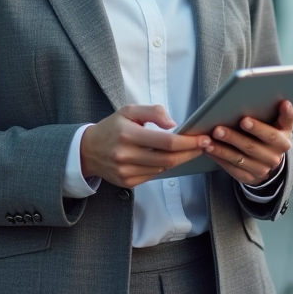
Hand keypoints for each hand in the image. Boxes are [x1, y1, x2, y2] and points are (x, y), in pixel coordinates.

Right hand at [80, 105, 208, 188]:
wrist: (87, 151)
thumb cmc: (112, 127)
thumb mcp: (129, 111)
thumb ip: (153, 112)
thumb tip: (173, 123)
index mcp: (128, 134)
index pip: (166, 141)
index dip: (188, 142)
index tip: (202, 138)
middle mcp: (126, 155)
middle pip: (168, 159)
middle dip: (190, 152)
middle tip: (205, 145)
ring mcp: (126, 172)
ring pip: (163, 169)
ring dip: (180, 160)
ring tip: (191, 150)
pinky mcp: (127, 182)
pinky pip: (153, 176)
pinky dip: (165, 167)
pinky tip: (171, 158)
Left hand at [203, 100, 292, 186]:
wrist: (270, 159)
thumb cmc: (272, 134)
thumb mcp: (281, 125)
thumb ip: (283, 114)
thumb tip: (285, 102)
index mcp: (283, 141)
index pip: (272, 134)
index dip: (259, 128)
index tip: (244, 120)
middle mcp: (274, 157)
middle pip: (251, 147)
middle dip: (233, 137)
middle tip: (218, 129)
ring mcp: (262, 169)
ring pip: (239, 158)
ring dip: (221, 149)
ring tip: (208, 140)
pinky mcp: (249, 177)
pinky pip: (231, 168)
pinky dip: (219, 158)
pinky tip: (209, 149)